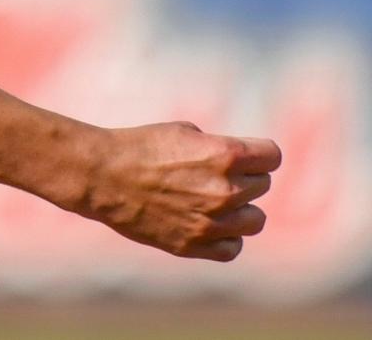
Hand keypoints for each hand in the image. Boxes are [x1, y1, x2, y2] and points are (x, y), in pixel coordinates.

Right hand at [81, 121, 280, 260]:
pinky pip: (233, 247)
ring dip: (241, 208)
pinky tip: (210, 222)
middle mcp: (226, 190)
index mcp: (225, 155)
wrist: (104, 175)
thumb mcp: (184, 131)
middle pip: (262, 184)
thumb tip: (239, 161)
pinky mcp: (196, 245)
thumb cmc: (142, 145)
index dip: (260, 152)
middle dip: (245, 176)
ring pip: (255, 220)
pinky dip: (227, 236)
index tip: (249, 153)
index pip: (272, 156)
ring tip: (216, 199)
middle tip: (215, 171)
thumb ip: (219, 148)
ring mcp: (213, 222)